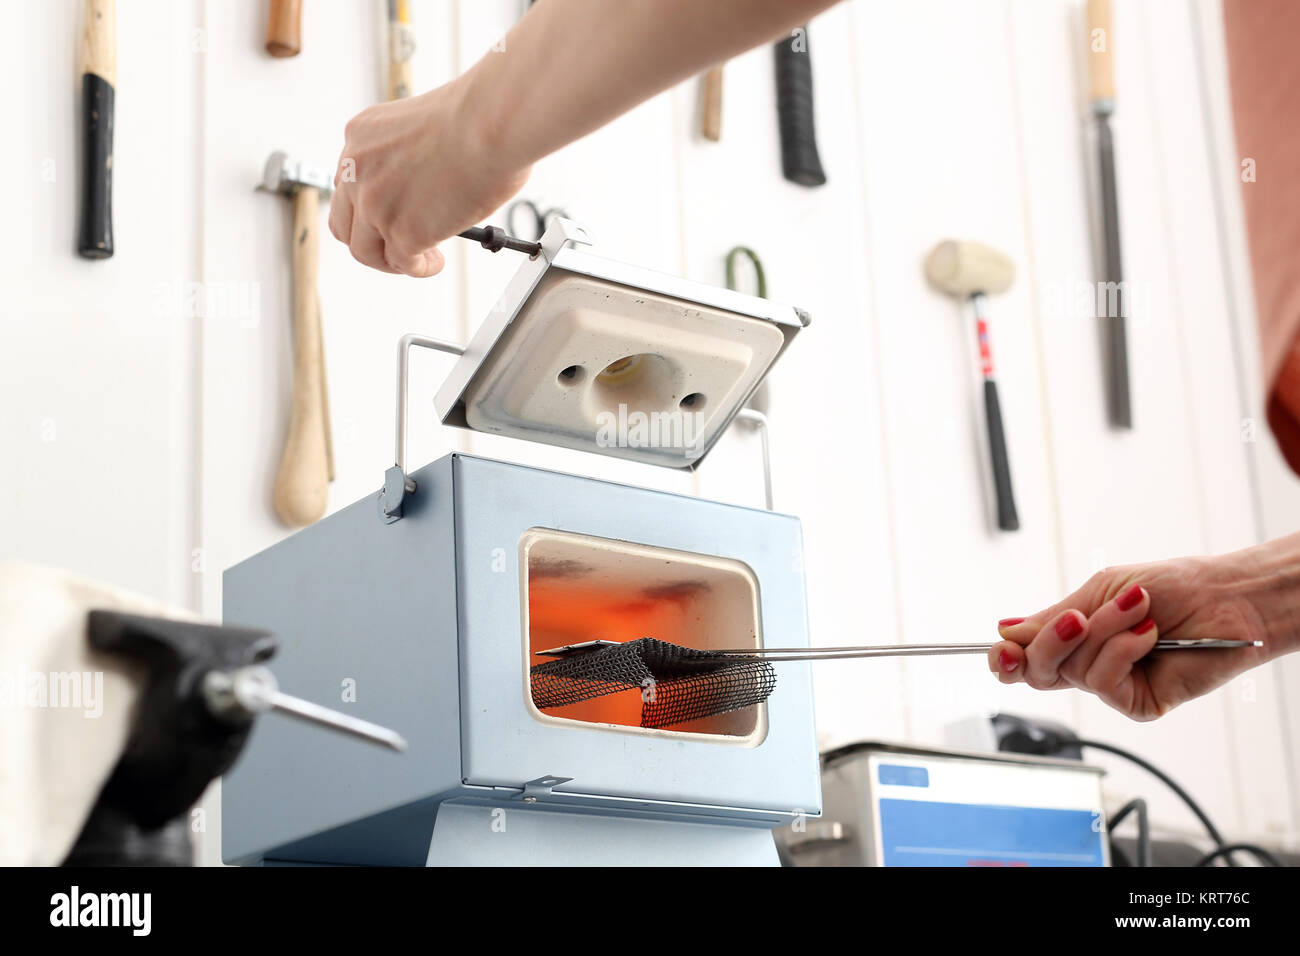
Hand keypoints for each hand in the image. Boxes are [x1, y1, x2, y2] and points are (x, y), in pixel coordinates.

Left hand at [329, 80, 531, 276]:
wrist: (492, 122)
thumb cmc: (477, 116)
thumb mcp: (421, 126)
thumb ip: (409, 157)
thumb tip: (427, 185)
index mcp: (362, 136)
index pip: (349, 183)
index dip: (368, 205)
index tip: (389, 213)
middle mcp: (359, 169)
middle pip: (344, 222)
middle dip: (370, 238)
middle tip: (395, 244)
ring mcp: (375, 204)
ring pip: (364, 250)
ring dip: (390, 260)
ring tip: (419, 258)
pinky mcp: (402, 232)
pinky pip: (402, 264)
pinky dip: (420, 268)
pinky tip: (436, 261)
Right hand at [988, 556, 1270, 720]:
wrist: (1222, 598)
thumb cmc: (1169, 587)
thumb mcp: (1097, 591)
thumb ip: (1050, 618)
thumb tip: (1004, 632)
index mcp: (1072, 641)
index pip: (1024, 660)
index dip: (1005, 660)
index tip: (1003, 648)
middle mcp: (1087, 666)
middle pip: (1035, 672)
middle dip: (1049, 643)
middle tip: (1077, 619)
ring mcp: (1113, 687)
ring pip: (1073, 670)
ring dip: (1105, 631)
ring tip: (1138, 611)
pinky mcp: (1137, 704)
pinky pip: (1104, 683)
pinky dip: (1123, 650)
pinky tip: (1149, 636)